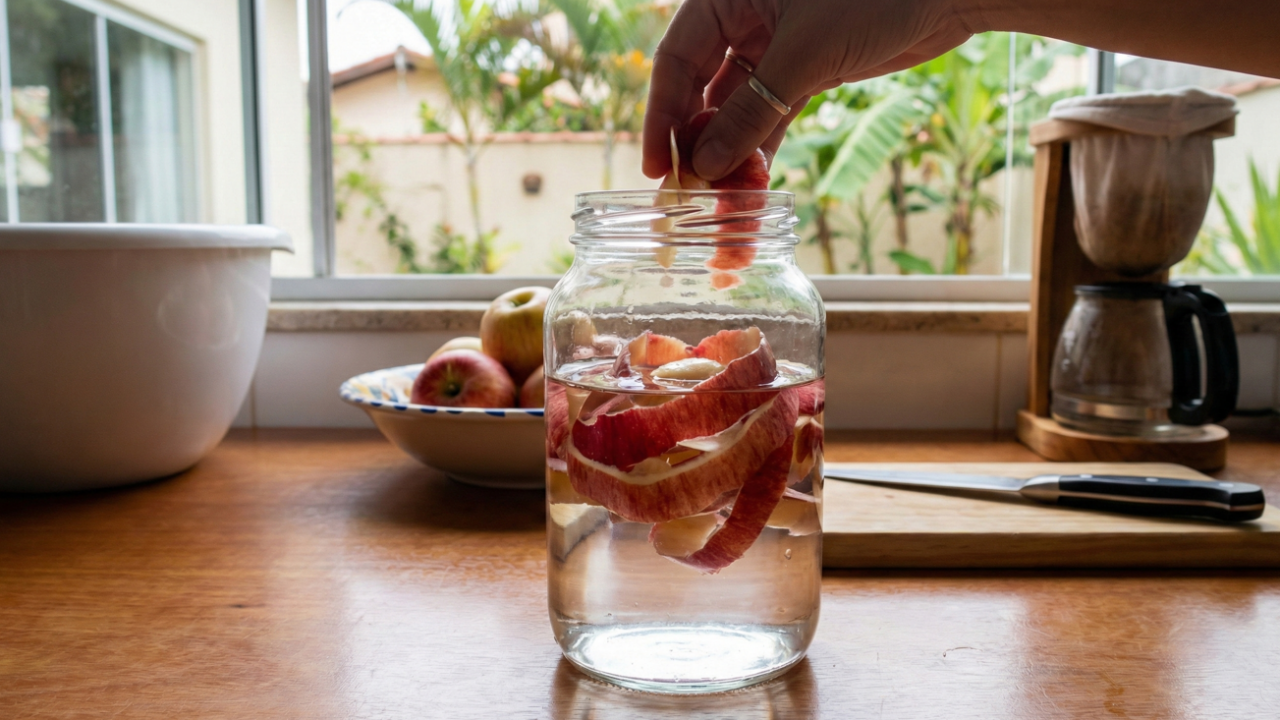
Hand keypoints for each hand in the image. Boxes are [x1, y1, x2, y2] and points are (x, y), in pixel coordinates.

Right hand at [642, 0, 976, 179]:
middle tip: (691, 200)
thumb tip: (707, 166)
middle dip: (698, 146)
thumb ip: (752, 110)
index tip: (658, 168)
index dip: (662, 116)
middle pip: (701, 90)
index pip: (674, 60)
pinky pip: (771, 115)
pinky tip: (752, 190)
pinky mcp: (806, 68)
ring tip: (725, 208)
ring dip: (731, 158)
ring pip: (737, 109)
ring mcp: (775, 44)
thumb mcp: (805, 55)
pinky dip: (762, 150)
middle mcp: (744, 16)